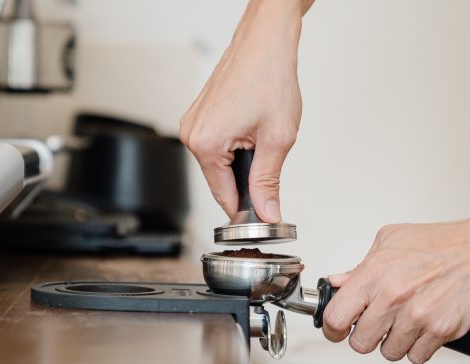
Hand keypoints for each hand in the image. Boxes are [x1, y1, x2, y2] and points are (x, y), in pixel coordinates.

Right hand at [179, 0, 305, 222]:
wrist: (265, 43)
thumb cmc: (269, 77)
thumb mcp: (278, 138)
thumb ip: (269, 181)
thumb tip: (267, 212)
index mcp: (206, 144)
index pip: (224, 197)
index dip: (248, 209)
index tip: (265, 214)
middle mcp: (192, 134)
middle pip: (221, 181)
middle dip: (247, 179)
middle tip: (270, 157)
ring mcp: (192, 124)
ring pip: (220, 164)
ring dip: (242, 160)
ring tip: (261, 134)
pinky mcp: (198, 116)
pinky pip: (217, 145)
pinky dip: (236, 145)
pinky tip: (251, 126)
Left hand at [322, 221, 469, 363]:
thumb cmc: (440, 243)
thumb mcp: (390, 241)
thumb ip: (361, 266)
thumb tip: (337, 284)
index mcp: (374, 274)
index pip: (335, 317)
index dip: (333, 329)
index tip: (339, 329)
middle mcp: (393, 297)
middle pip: (360, 344)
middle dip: (367, 337)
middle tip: (379, 324)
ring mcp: (418, 317)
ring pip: (389, 353)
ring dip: (396, 342)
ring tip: (407, 322)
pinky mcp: (441, 331)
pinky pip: (417, 356)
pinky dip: (420, 347)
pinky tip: (425, 328)